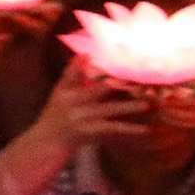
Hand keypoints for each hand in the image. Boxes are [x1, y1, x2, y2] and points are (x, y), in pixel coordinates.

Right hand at [29, 59, 147, 149]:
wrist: (47, 142)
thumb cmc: (58, 113)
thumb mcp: (61, 91)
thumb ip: (73, 73)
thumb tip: (85, 53)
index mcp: (67, 90)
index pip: (85, 74)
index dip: (102, 68)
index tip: (121, 63)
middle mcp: (73, 102)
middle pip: (100, 89)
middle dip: (120, 84)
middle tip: (140, 80)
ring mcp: (82, 117)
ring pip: (110, 109)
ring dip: (129, 106)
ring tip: (147, 104)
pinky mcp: (90, 132)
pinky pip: (112, 128)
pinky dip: (129, 129)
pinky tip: (145, 129)